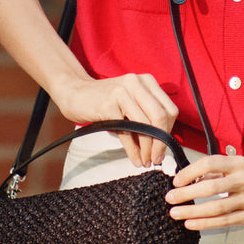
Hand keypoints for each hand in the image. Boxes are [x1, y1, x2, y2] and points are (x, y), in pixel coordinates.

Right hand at [54, 72, 178, 167]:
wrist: (75, 92)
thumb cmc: (105, 100)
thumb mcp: (130, 101)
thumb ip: (146, 116)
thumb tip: (161, 145)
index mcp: (147, 81)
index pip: (169, 109)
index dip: (169, 132)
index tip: (163, 148)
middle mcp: (136, 83)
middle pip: (160, 116)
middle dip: (161, 142)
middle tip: (156, 159)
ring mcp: (122, 93)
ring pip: (144, 125)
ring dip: (147, 149)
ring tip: (145, 161)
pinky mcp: (108, 105)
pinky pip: (126, 132)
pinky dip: (133, 150)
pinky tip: (135, 159)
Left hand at [165, 155, 243, 230]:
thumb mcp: (239, 165)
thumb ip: (216, 172)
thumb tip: (189, 177)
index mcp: (239, 163)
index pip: (210, 164)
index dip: (191, 171)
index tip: (177, 180)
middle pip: (211, 187)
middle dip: (187, 194)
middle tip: (170, 198)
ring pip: (216, 207)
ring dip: (192, 211)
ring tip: (175, 213)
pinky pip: (224, 221)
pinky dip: (205, 223)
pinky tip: (191, 223)